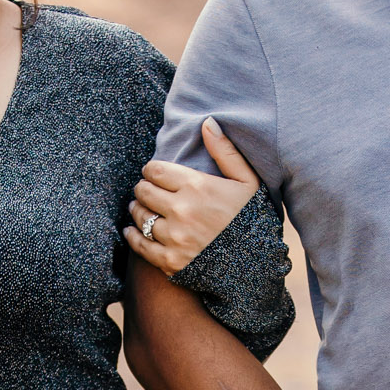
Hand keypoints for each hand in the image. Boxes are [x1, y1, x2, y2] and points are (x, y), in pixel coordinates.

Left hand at [125, 118, 258, 274]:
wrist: (257, 267)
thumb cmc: (253, 220)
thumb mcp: (248, 182)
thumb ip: (225, 151)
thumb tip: (207, 122)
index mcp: (197, 186)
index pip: (154, 170)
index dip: (151, 170)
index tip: (155, 174)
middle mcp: (182, 210)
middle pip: (143, 191)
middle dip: (144, 188)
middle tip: (149, 191)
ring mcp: (174, 237)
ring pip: (139, 215)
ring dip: (138, 209)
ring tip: (143, 208)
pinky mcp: (170, 260)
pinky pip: (139, 244)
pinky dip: (132, 235)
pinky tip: (132, 230)